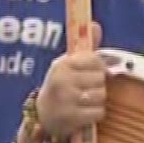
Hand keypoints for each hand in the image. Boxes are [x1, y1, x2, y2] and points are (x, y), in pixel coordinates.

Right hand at [35, 23, 106, 140]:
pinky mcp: (70, 117)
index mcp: (61, 64)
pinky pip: (98, 112)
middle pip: (101, 78)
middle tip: (82, 90)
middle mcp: (61, 79)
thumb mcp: (68, 66)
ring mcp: (65, 99)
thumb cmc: (61, 87)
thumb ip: (86, 48)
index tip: (87, 74)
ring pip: (101, 95)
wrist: (42, 117)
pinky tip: (83, 113)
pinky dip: (94, 115)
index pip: (96, 60)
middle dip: (96, 85)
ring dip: (96, 101)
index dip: (97, 68)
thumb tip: (95, 24)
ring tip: (82, 102)